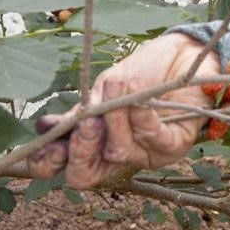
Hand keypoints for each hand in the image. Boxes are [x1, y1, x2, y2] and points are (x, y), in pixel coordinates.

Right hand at [28, 33, 220, 188]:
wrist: (184, 54)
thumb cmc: (143, 71)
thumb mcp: (103, 89)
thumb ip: (82, 111)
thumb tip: (45, 127)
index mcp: (96, 144)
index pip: (65, 166)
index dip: (48, 163)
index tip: (47, 142)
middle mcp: (118, 156)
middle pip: (86, 175)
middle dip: (80, 151)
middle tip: (86, 122)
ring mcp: (145, 154)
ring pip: (118, 151)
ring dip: (115, 117)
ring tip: (116, 85)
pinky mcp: (174, 146)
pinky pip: (151, 136)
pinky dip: (140, 114)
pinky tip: (136, 92)